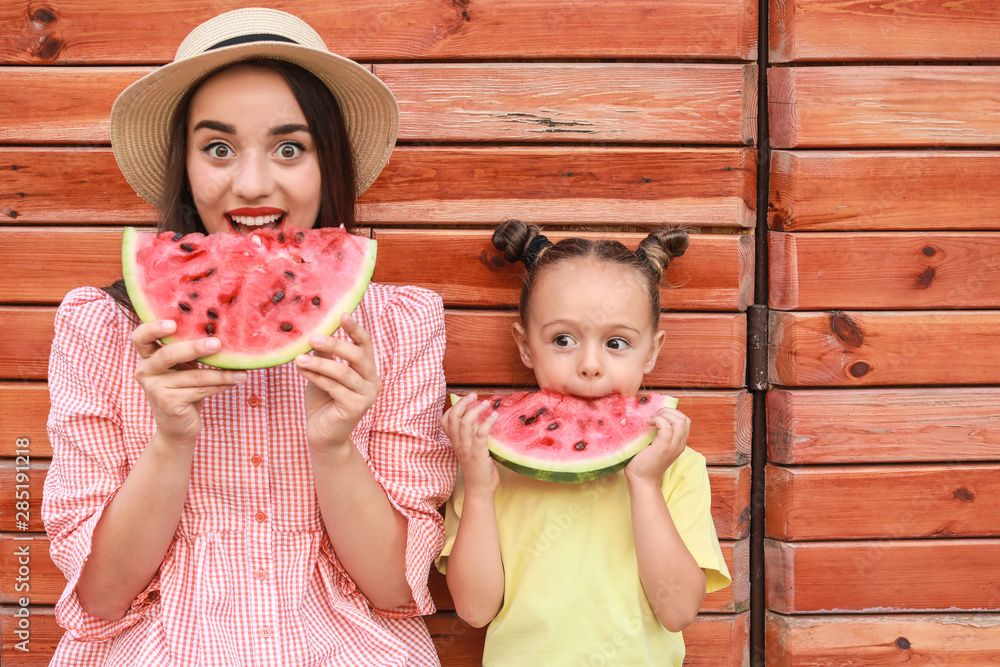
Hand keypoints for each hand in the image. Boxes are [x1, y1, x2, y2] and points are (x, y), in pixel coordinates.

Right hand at [131, 320, 245, 445]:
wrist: (177, 427)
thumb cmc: (183, 390)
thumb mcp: (182, 368)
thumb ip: (189, 351)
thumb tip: (219, 332)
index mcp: (148, 357)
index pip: (140, 337)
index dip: (153, 328)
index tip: (173, 323)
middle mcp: (146, 371)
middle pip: (168, 354)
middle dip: (195, 348)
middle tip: (217, 343)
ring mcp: (155, 389)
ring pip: (194, 376)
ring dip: (222, 373)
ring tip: (242, 371)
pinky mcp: (169, 403)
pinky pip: (201, 390)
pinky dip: (221, 384)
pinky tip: (236, 380)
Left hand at [296, 313, 381, 452]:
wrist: (323, 435)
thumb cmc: (323, 402)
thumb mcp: (323, 373)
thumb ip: (324, 356)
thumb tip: (315, 332)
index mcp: (367, 370)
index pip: (365, 344)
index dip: (355, 329)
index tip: (342, 314)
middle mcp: (373, 381)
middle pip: (357, 356)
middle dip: (335, 344)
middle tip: (313, 337)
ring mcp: (367, 395)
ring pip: (343, 372)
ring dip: (319, 363)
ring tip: (299, 357)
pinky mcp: (357, 407)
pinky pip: (334, 387)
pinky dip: (316, 377)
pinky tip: (302, 370)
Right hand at [441, 393, 499, 495]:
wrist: (480, 489)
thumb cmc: (477, 470)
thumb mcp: (469, 451)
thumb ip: (469, 438)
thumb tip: (479, 421)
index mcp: (454, 442)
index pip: (445, 420)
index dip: (453, 407)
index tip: (464, 399)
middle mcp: (458, 444)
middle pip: (454, 417)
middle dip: (463, 402)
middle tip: (474, 395)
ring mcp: (467, 449)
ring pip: (465, 422)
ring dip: (476, 409)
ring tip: (486, 403)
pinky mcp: (478, 453)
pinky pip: (480, 433)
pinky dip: (488, 422)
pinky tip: (495, 416)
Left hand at [625, 406, 689, 486]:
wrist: (641, 479)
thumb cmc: (644, 461)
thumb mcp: (656, 444)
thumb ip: (659, 433)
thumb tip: (652, 415)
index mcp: (679, 443)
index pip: (685, 421)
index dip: (673, 413)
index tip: (658, 416)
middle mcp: (679, 444)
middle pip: (684, 419)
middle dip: (669, 411)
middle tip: (654, 416)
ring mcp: (673, 446)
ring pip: (678, 421)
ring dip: (664, 414)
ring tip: (652, 419)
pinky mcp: (663, 447)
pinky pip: (666, 427)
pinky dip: (657, 420)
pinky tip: (648, 423)